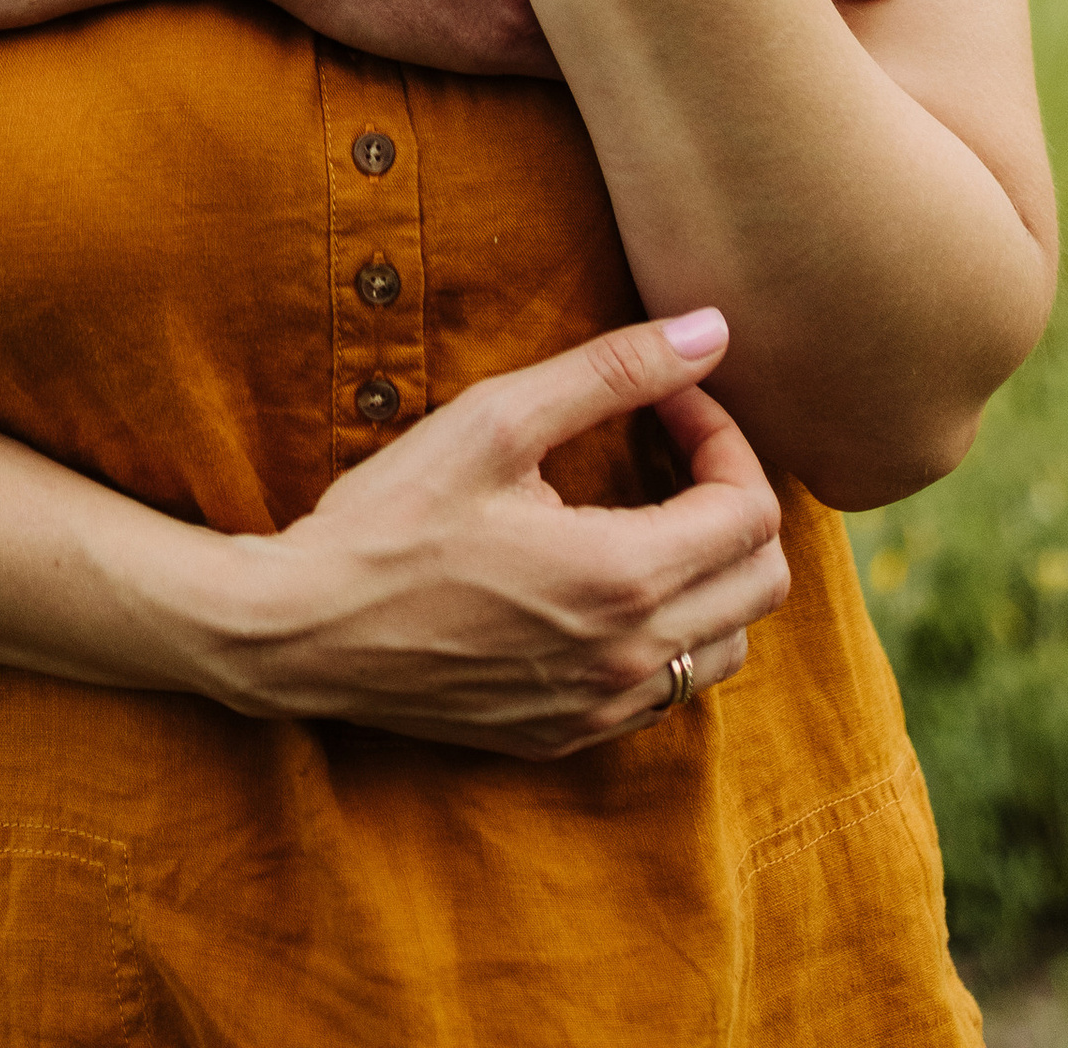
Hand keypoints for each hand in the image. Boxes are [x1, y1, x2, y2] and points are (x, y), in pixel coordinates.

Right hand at [202, 307, 789, 756]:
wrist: (304, 629)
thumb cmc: (393, 514)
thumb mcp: (497, 420)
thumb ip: (614, 371)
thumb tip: (711, 330)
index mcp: (623, 575)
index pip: (750, 510)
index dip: (725, 434)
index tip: (671, 395)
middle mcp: (631, 658)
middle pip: (762, 583)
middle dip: (735, 498)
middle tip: (671, 446)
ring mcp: (602, 709)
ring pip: (727, 646)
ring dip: (713, 572)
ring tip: (647, 512)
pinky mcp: (569, 735)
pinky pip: (668, 692)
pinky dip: (670, 630)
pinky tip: (606, 582)